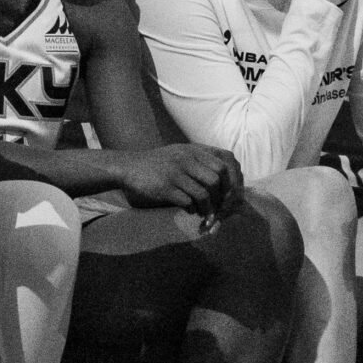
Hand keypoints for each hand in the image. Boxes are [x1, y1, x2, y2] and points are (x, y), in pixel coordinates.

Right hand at [113, 144, 241, 213]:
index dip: (234, 180)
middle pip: (218, 179)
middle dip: (223, 198)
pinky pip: (187, 202)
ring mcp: (175, 173)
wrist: (129, 167)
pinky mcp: (164, 188)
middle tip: (220, 208)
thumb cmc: (159, 163)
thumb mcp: (181, 153)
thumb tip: (228, 180)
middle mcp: (186, 159)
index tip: (231, 193)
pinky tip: (189, 210)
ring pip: (204, 194)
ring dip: (208, 208)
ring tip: (204, 212)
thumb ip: (202, 161)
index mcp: (194, 150)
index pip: (226, 162)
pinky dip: (192, 210)